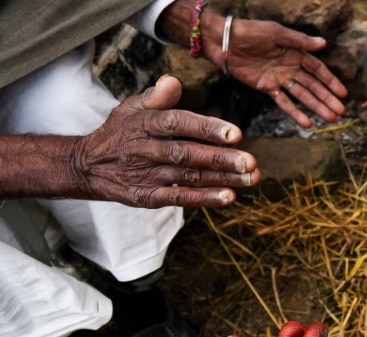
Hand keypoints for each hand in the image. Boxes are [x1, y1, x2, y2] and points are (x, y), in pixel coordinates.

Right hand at [72, 76, 258, 207]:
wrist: (88, 165)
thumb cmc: (121, 131)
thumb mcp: (131, 108)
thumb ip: (156, 97)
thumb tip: (173, 81)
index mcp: (144, 123)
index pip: (177, 123)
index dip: (206, 128)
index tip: (236, 133)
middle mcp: (145, 149)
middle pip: (186, 154)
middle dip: (220, 158)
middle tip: (250, 161)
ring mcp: (147, 175)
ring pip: (188, 177)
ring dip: (221, 179)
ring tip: (251, 178)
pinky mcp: (147, 196)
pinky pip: (178, 198)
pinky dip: (204, 198)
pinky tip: (229, 196)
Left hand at [212, 16, 347, 126]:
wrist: (224, 41)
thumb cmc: (251, 32)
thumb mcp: (277, 33)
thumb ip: (300, 41)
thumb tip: (323, 43)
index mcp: (295, 53)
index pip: (317, 70)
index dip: (330, 81)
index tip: (343, 94)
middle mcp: (290, 67)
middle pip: (313, 86)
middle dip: (327, 98)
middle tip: (340, 112)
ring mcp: (279, 78)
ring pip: (302, 96)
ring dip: (316, 107)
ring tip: (330, 118)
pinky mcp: (267, 87)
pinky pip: (283, 102)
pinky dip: (295, 112)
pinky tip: (307, 123)